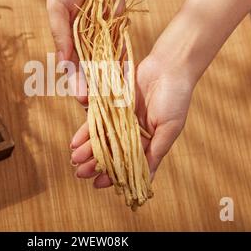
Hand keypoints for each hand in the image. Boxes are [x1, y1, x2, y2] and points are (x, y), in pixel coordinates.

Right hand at [47, 0, 113, 104]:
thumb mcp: (56, 8)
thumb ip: (60, 36)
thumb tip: (62, 64)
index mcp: (67, 41)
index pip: (71, 68)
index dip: (76, 83)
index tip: (81, 97)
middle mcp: (85, 44)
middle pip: (90, 72)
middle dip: (94, 89)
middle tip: (99, 107)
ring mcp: (102, 39)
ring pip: (106, 66)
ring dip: (109, 83)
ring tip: (114, 100)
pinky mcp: (117, 31)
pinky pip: (121, 50)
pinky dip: (123, 66)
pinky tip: (127, 80)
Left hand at [69, 54, 194, 186]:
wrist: (170, 66)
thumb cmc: (175, 98)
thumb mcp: (168, 129)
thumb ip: (155, 153)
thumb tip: (146, 182)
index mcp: (149, 142)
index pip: (128, 163)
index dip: (113, 175)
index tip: (99, 184)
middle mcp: (133, 132)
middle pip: (111, 152)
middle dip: (95, 164)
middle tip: (80, 174)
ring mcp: (121, 118)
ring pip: (102, 137)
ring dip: (87, 149)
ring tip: (74, 160)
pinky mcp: (112, 103)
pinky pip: (97, 118)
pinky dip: (86, 130)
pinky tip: (74, 141)